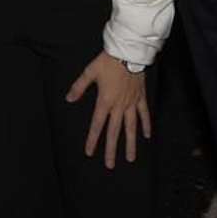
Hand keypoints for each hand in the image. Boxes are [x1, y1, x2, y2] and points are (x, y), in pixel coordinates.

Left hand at [65, 51, 149, 167]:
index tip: (90, 153)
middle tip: (110, 165)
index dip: (92, 139)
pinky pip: (144, 114)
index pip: (97, 125)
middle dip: (112, 150)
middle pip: (114, 132)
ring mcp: (131, 103)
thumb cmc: (108, 61)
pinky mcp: (140, 97)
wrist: (128, 52)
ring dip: (131, 143)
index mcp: (105, 101)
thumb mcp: (89, 72)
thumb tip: (69, 99)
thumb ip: (79, 87)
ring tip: (131, 158)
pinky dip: (146, 124)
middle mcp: (119, 106)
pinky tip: (147, 135)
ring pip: (131, 127)